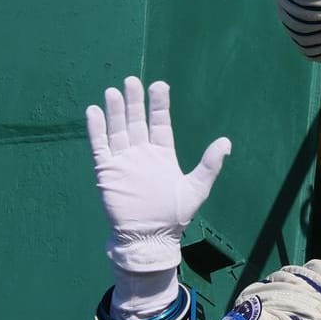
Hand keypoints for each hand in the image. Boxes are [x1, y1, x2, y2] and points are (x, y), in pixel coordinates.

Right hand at [86, 77, 231, 273]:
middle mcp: (141, 153)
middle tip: (132, 80)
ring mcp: (123, 161)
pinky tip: (93, 112)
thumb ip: (209, 165)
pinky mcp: (107, 172)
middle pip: (136, 121)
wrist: (149, 239)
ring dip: (115, 111)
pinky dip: (96, 130)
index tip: (159, 85)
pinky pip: (100, 147)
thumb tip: (227, 141)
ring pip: (117, 130)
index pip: (160, 123)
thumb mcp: (196, 189)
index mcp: (162, 154)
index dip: (159, 105)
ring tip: (113, 91)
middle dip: (134, 101)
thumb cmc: (173, 216)